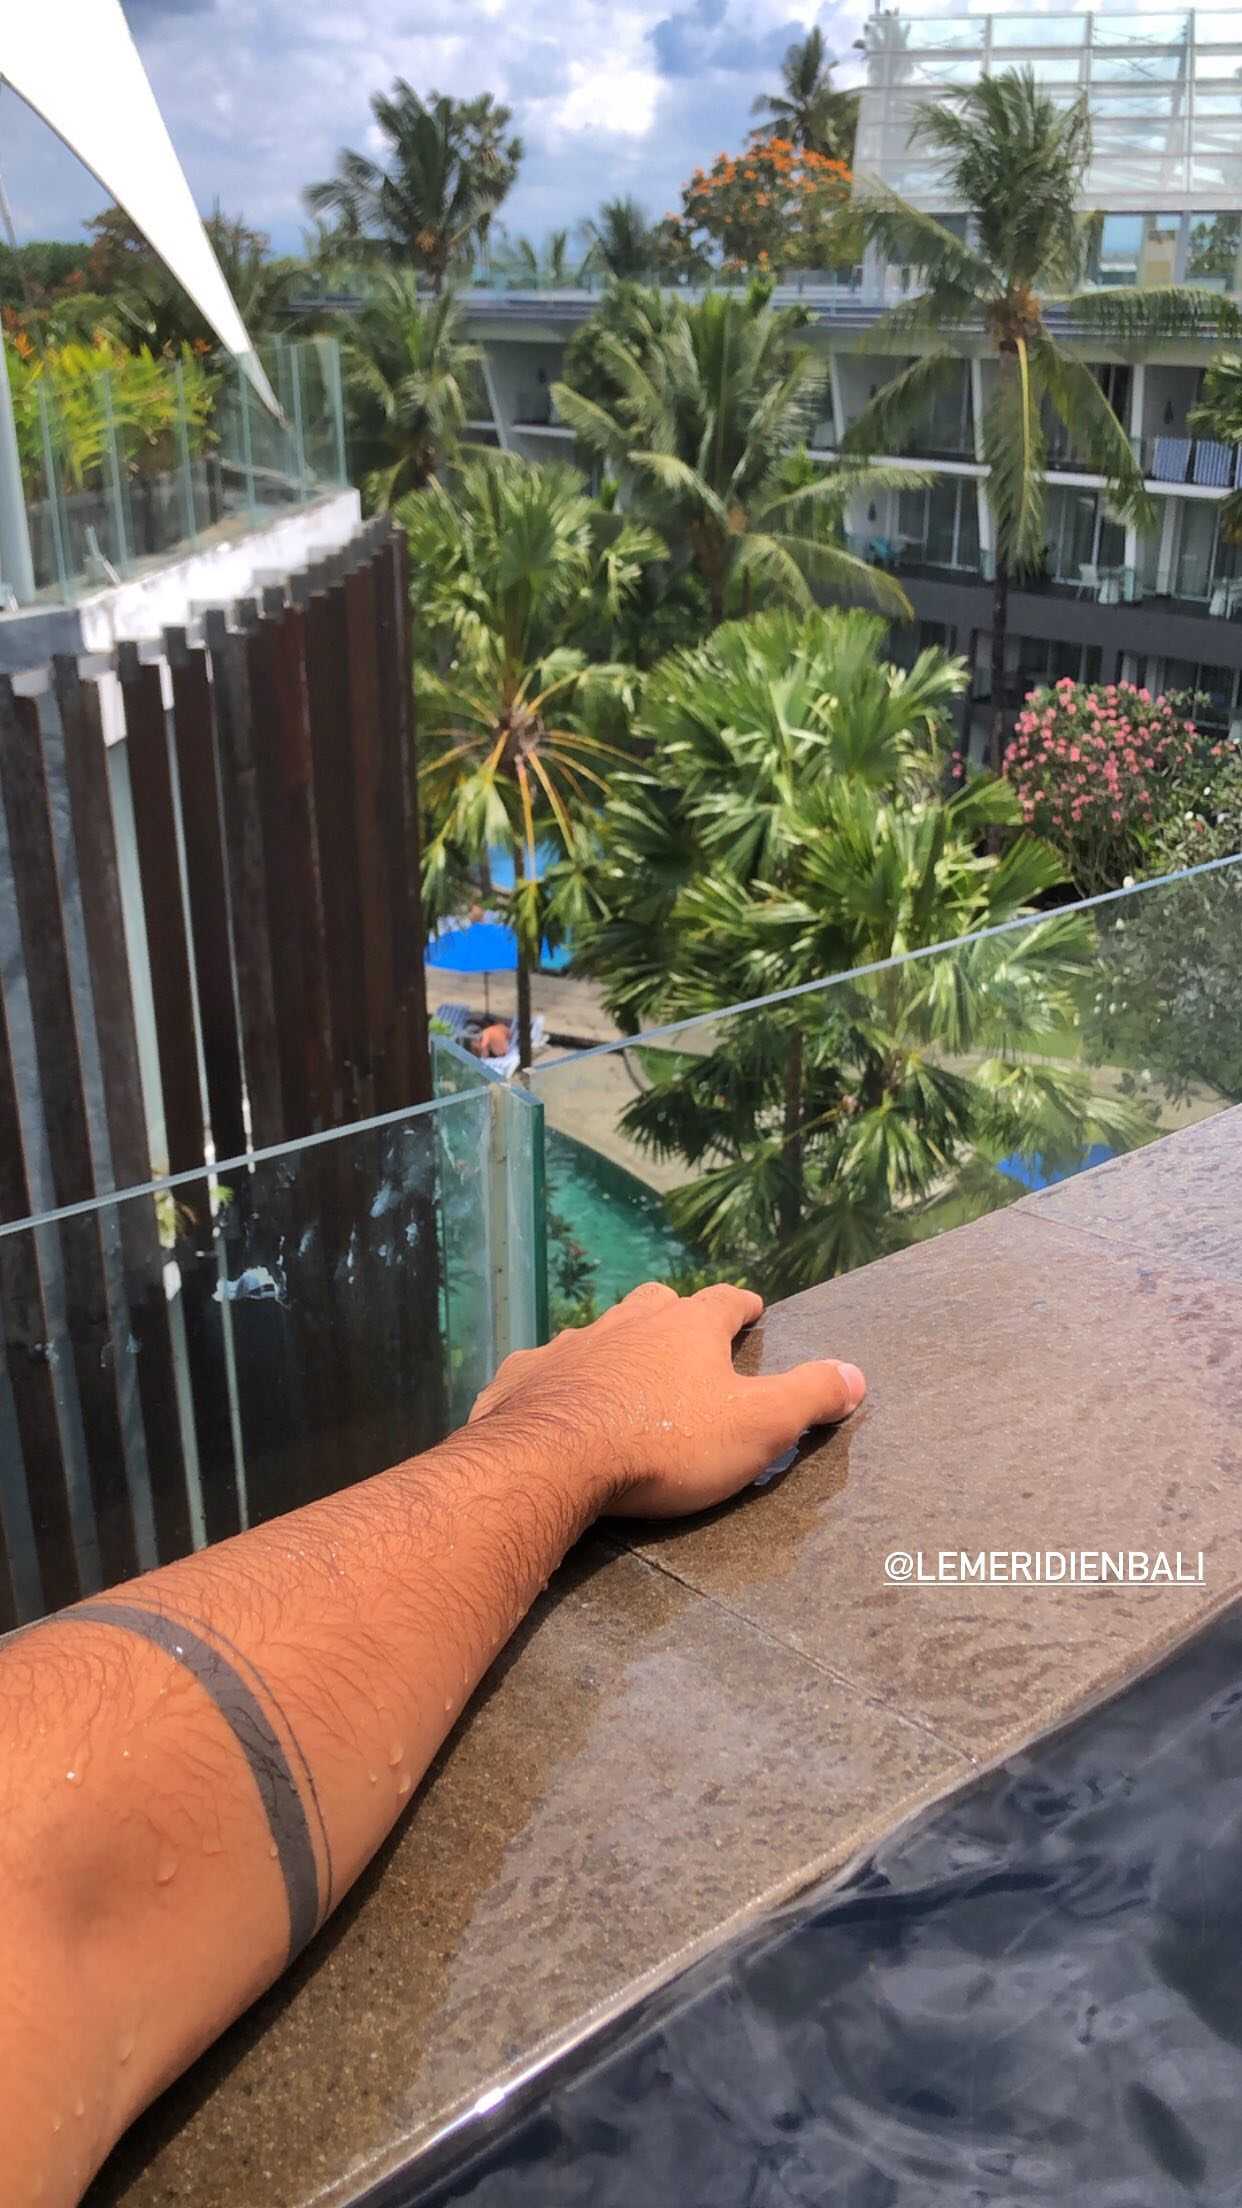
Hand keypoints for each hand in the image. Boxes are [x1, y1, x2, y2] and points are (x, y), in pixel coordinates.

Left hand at [468, 1280, 865, 1518]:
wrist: (551, 1460)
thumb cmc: (666, 1443)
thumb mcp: (758, 1427)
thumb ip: (808, 1397)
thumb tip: (857, 1374)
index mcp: (687, 1327)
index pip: (725, 1301)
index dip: (742, 1306)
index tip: (753, 1309)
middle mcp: (627, 1322)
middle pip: (657, 1303)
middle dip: (676, 1315)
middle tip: (687, 1335)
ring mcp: (569, 1346)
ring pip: (599, 1331)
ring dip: (616, 1345)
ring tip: (624, 1370)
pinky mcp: (523, 1377)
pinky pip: (544, 1368)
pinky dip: (556, 1377)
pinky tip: (552, 1395)